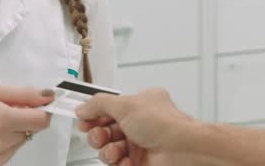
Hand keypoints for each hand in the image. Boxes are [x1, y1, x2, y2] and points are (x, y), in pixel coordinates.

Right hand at [0, 84, 54, 164]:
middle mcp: (3, 139)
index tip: (36, 102)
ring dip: (19, 126)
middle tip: (7, 107)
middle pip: (35, 127)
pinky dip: (11, 137)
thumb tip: (48, 95)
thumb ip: (24, 94)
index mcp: (2, 118)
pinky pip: (16, 146)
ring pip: (26, 136)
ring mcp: (0, 153)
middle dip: (28, 115)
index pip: (42, 120)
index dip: (43, 109)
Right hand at [76, 88, 195, 165]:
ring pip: (109, 149)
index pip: (109, 107)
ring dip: (107, 150)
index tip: (83, 118)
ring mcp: (139, 144)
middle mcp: (140, 123)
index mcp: (139, 104)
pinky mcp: (139, 162)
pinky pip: (118, 163)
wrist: (181, 149)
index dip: (94, 113)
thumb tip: (83, 107)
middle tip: (99, 135)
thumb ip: (99, 104)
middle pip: (105, 130)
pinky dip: (118, 163)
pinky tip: (123, 160)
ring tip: (115, 150)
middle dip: (98, 134)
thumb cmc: (164, 123)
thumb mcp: (125, 104)